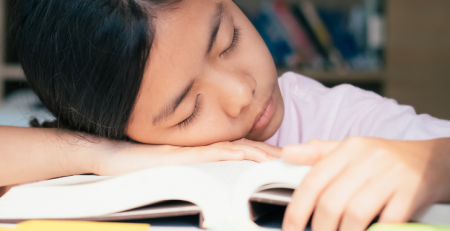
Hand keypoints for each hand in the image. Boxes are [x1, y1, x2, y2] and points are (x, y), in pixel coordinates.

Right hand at [97, 139, 279, 175]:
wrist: (112, 157)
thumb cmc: (140, 167)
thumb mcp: (175, 171)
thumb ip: (198, 172)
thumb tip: (217, 183)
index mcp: (203, 151)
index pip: (239, 150)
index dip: (262, 154)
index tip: (281, 161)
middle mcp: (200, 147)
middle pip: (241, 148)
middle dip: (267, 154)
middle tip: (290, 160)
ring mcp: (190, 150)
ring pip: (229, 149)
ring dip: (254, 154)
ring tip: (275, 160)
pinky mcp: (178, 155)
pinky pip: (206, 154)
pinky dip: (225, 155)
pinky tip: (241, 157)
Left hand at [281, 137, 449, 230]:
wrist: (432, 160)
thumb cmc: (385, 159)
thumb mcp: (350, 149)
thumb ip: (317, 153)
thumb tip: (286, 154)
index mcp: (348, 149)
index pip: (312, 181)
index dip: (297, 210)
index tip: (290, 228)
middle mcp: (368, 160)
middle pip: (331, 202)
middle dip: (320, 228)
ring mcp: (391, 176)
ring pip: (355, 215)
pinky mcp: (411, 193)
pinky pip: (386, 222)